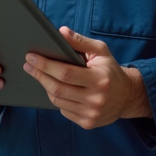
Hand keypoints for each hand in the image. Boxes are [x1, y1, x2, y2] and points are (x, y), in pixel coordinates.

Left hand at [24, 27, 151, 128]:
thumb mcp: (101, 51)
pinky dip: (56, 99)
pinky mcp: (88, 123)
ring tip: (39, 75)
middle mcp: (96, 99)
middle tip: (28, 65)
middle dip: (39, 75)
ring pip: (57, 101)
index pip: (65, 73)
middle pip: (57, 88)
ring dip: (45, 86)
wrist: (128, 97)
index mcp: (100, 80)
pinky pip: (63, 111)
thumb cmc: (111, 70)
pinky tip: (54, 88)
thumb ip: (80, 41)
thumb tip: (61, 31)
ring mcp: (91, 114)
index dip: (45, 65)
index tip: (31, 57)